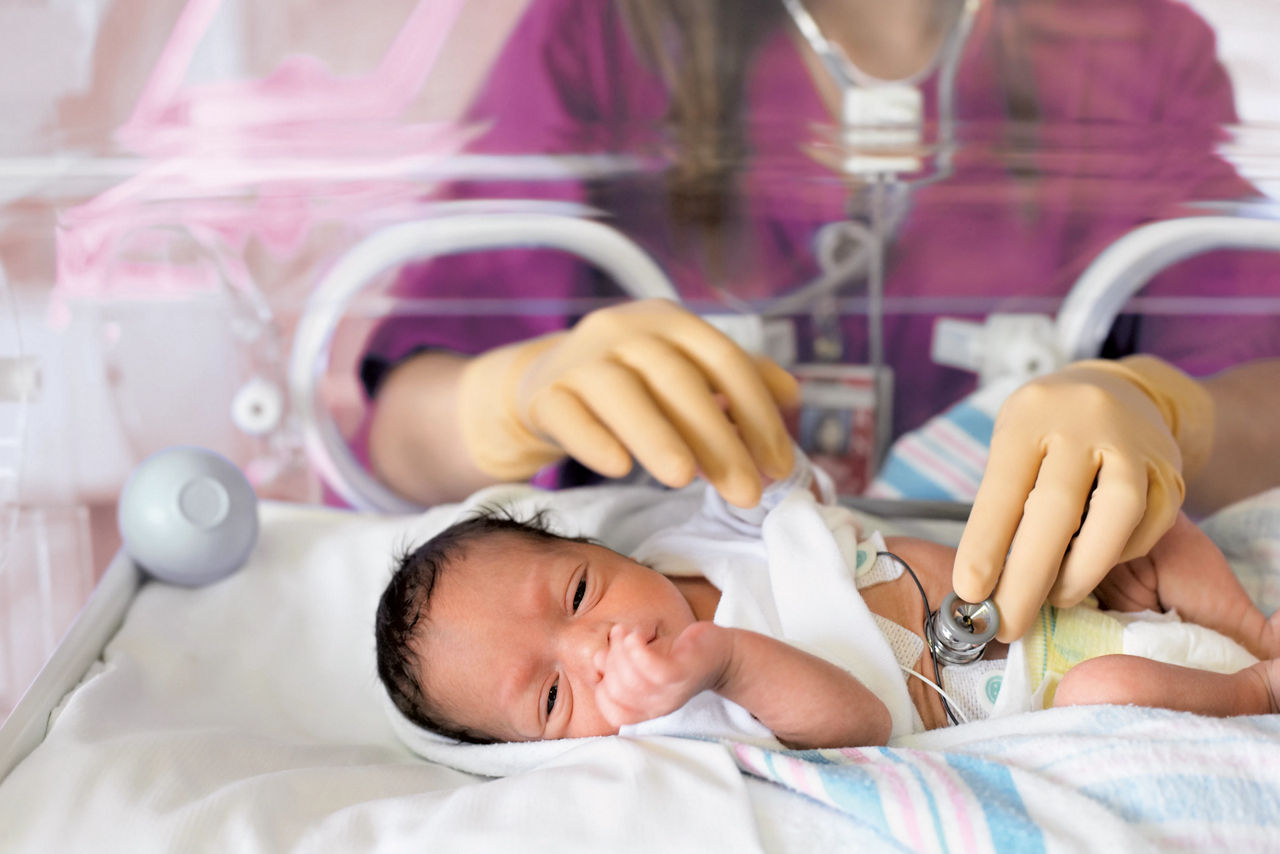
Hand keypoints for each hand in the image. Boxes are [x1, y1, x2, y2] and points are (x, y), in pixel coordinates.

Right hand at [457, 299, 797, 506]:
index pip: (724, 360)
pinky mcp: (545, 393)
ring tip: (684, 480)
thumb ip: (737, 380)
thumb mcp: (684, 369)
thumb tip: (792, 395)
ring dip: (657, 436)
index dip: (757, 413)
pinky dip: (594, 440)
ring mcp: (580, 359)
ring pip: (621, 393)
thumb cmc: (631, 383)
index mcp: (670, 321)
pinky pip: (569, 416)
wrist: (544, 384)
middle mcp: (625, 330)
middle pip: (678, 381)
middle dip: (718, 439)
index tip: (778, 466)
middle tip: (746, 493)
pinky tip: (618, 468)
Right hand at [593, 623, 731, 727]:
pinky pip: (652, 669)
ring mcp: (671, 692)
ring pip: (630, 680)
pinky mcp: (682, 674)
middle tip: (622, 638)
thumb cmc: (677, 654)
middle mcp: (658, 706)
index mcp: (647, 708)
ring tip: (631, 633)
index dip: (603, 685)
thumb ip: (618, 663)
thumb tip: (599, 661)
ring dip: (621, 650)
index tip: (612, 659)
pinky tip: (639, 635)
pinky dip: (637, 649)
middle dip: (611, 659)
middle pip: (617, 691)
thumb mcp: (642, 661)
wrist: (721, 650)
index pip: (611, 711)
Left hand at [953, 355, 1213, 640]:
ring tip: (1055, 599)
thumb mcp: (1012, 445)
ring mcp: (1133, 442)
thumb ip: (1004, 501)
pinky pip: (1150, 522)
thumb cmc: (1046, 431)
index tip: (970, 592)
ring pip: (1117, 514)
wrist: (1116, 390)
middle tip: (1008, 625)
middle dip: (1028, 577)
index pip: (1002, 487)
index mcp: (1030, 417)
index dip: (985, 544)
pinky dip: (1118, 554)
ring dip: (1082, 570)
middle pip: (1057, 508)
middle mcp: (1084, 422)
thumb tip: (984, 582)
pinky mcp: (1170, 467)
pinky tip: (1093, 564)